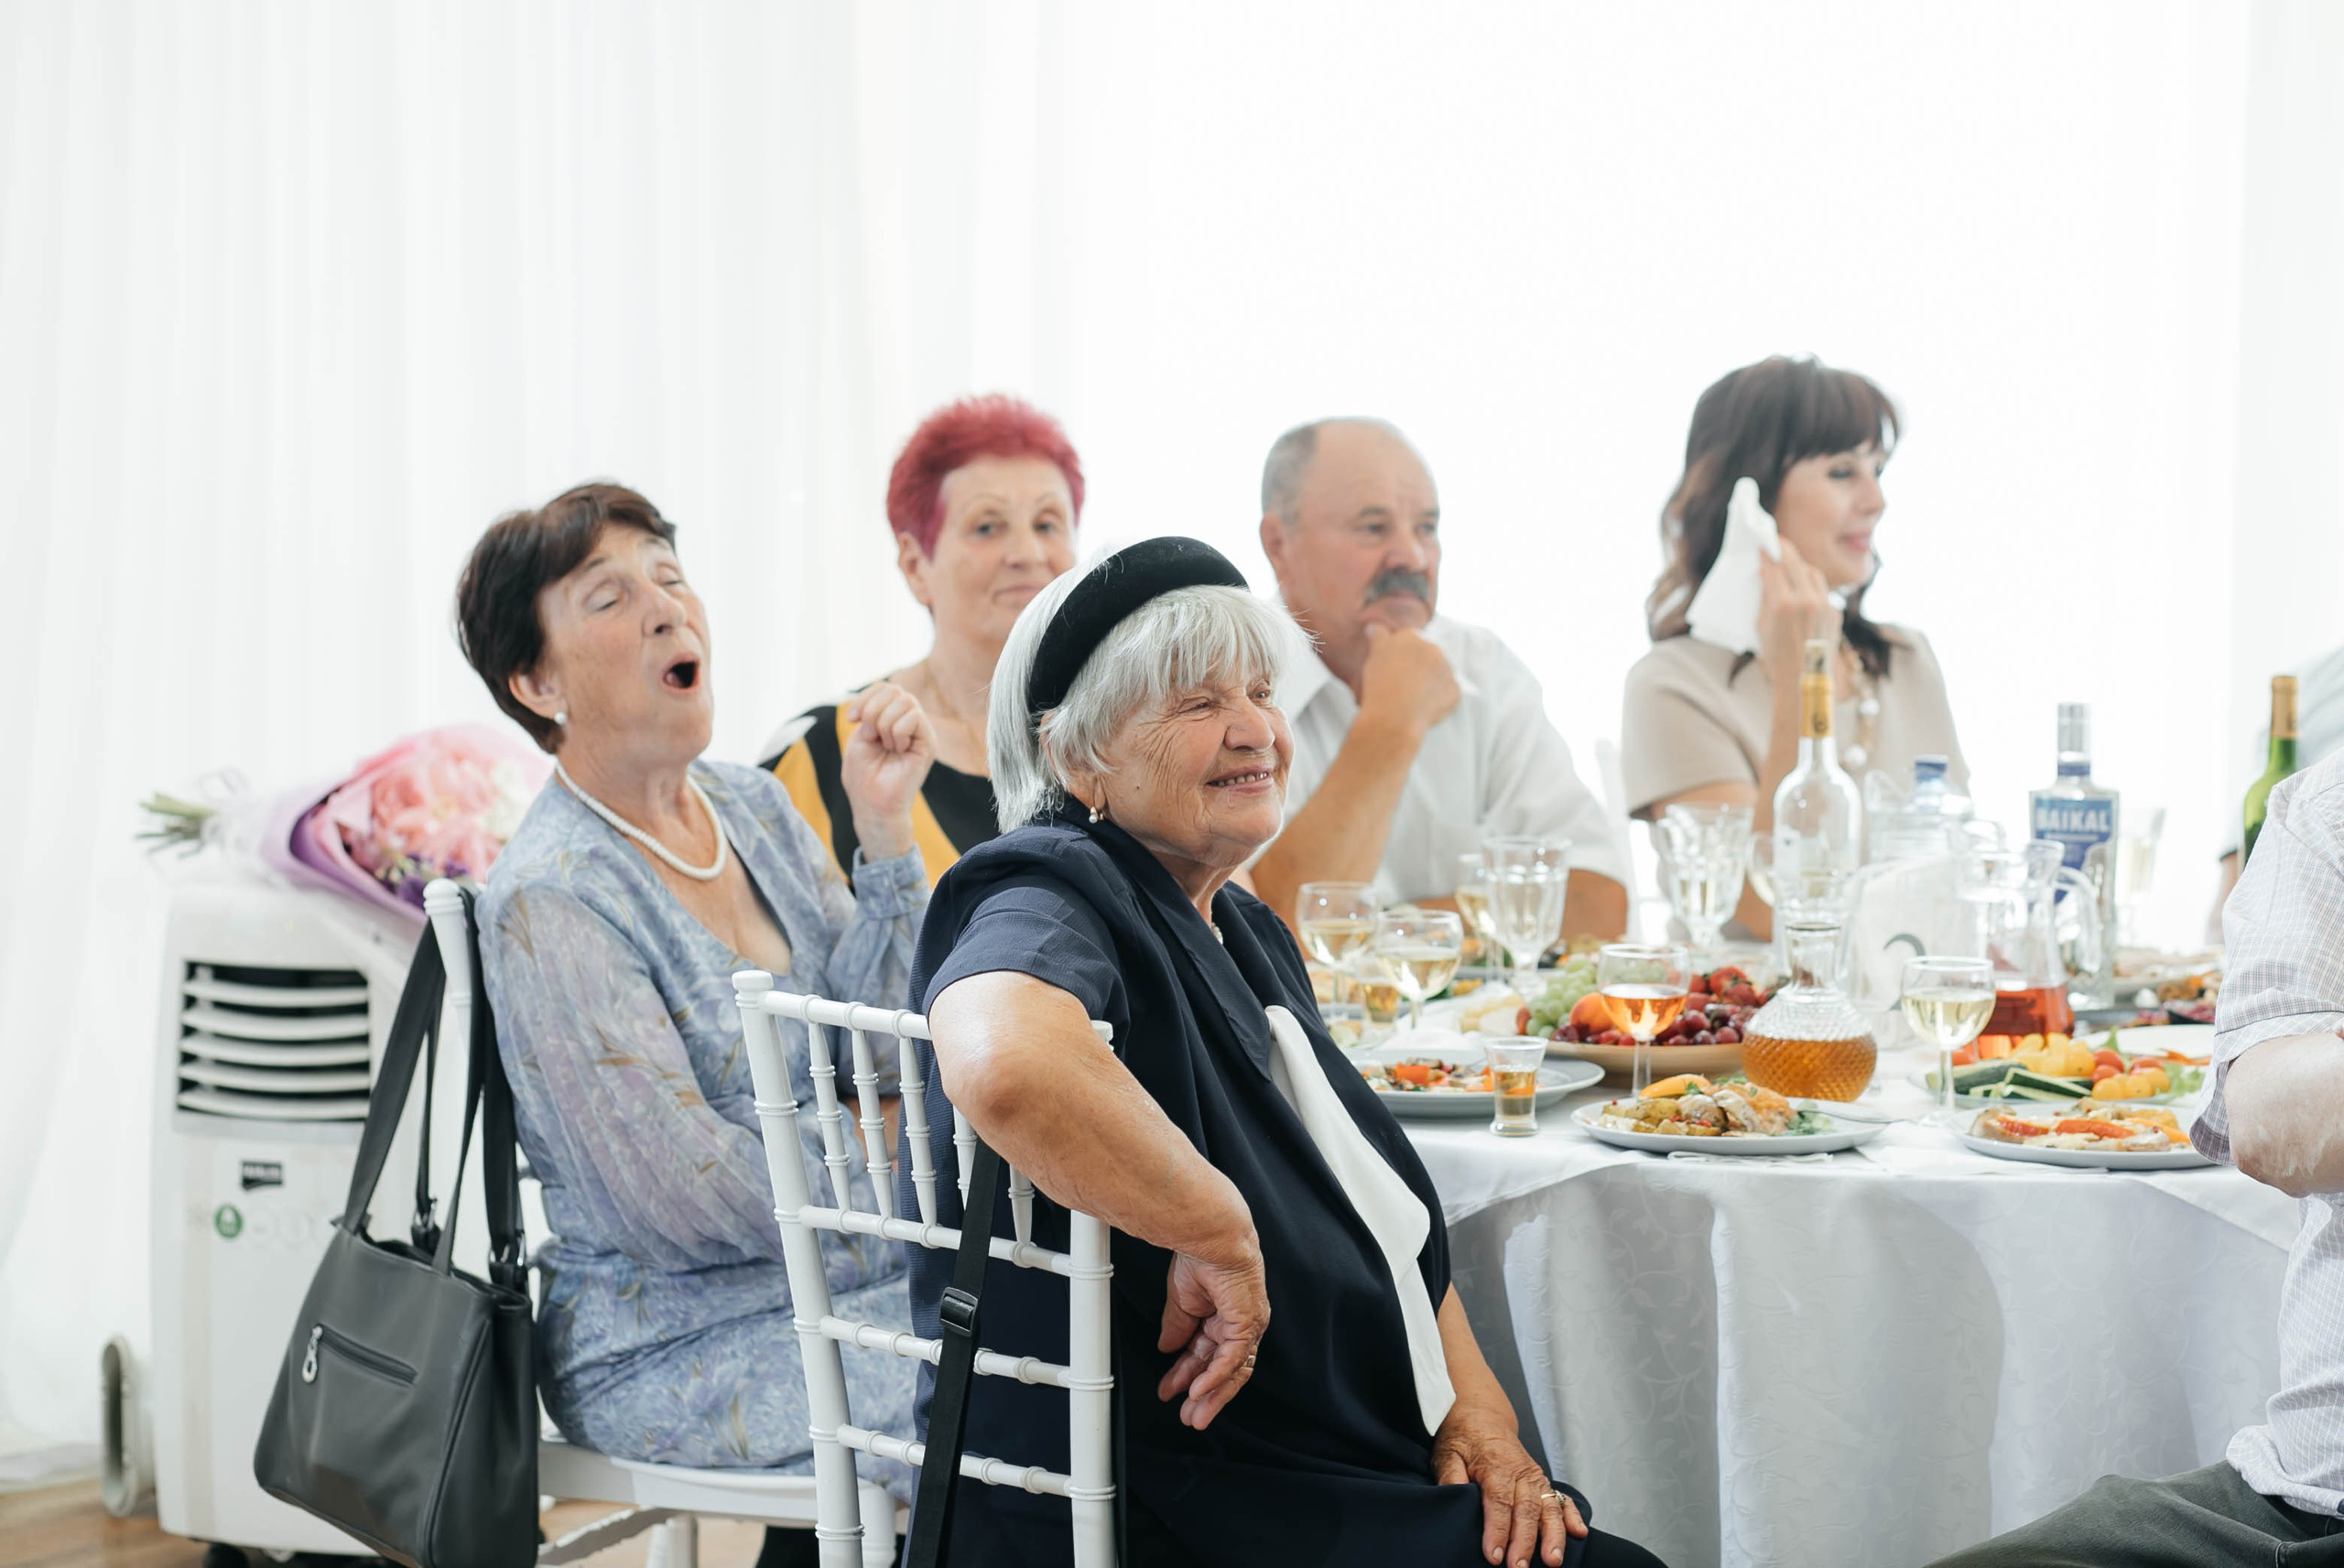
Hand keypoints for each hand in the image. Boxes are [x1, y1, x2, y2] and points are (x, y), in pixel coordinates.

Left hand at [840, 680, 934, 861]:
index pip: (884, 688)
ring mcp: (920, 730)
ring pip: (905, 700)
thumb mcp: (859, 737)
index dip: (865, 696)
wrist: (873, 803)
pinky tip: (898, 750)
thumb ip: (871, 712)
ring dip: (884, 723)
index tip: (851, 719)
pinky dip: (897, 732)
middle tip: (869, 736)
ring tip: (885, 746)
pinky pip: (914, 717)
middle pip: (893, 689)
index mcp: (889, 718)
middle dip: (872, 710)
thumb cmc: (863, 776)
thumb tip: (887, 694)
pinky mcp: (928, 742)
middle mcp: (907, 721)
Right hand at [1156, 1238, 1268, 1429]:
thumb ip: (1177, 1327)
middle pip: (1223, 1370)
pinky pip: (1232, 1359)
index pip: (1206, 1355)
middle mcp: (1237, 1325)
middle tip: (1189, 1416)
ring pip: (1232, 1371)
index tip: (1170, 1390)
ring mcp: (1246, 1327)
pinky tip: (1199, 1390)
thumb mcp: (1181, 1301)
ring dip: (1212, 1395)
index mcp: (1222, 1317)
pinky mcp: (1247, 1325)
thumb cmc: (1200, 1258)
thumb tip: (1167, 1348)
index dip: (1187, 1374)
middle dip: (1204, 1395)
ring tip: (1195, 1414)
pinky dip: (1215, 1377)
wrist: (1211, 1239)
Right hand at [1358, 623, 1459, 741]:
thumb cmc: (1381, 685)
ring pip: (1438, 673)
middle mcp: (1432, 649)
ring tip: (1411, 698)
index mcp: (1411, 637)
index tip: (1392, 666)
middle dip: (1416, 665)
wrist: (1395, 717)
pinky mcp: (1454, 691)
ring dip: (1429, 681)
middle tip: (1401, 683)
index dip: (1399, 653)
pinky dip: (1438, 698)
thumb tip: (1374, 626)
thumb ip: (1378, 637)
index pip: (1406, 638)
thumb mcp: (1373, 656)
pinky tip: (1422, 707)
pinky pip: (1447, 692)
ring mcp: (1446, 670)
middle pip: (1425, 654)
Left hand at [1432, 1398, 1585, 1567]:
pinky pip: (1561, 1499)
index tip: (1494, 1555)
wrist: (1482, 1417)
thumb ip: (1450, 1475)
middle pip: (1526, 1509)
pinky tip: (1578, 1533)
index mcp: (1495, 1464)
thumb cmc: (1463, 1438)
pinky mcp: (1542, 1481)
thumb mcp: (1447, 1452)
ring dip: (1552, 1535)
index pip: (1498, 1501)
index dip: (1497, 1529)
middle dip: (1525, 1541)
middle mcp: (1520, 1471)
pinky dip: (1571, 1515)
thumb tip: (1453, 1496)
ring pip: (1548, 1507)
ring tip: (1553, 1560)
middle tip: (1519, 1567)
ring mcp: (1535, 1476)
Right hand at [1755, 534, 1841, 690]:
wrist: (1804, 682)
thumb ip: (1765, 598)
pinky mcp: (1835, 613)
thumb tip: (1767, 575)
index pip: (1774, 567)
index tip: (1763, 545)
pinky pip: (1822, 591)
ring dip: (1801, 565)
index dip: (1768, 553)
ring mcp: (1824, 606)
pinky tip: (1803, 589)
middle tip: (1777, 542)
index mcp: (1782, 604)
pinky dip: (1811, 587)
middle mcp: (1806, 601)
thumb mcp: (1761, 627)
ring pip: (1813, 573)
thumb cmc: (1776, 658)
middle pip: (1795, 563)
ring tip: (1792, 563)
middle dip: (1785, 550)